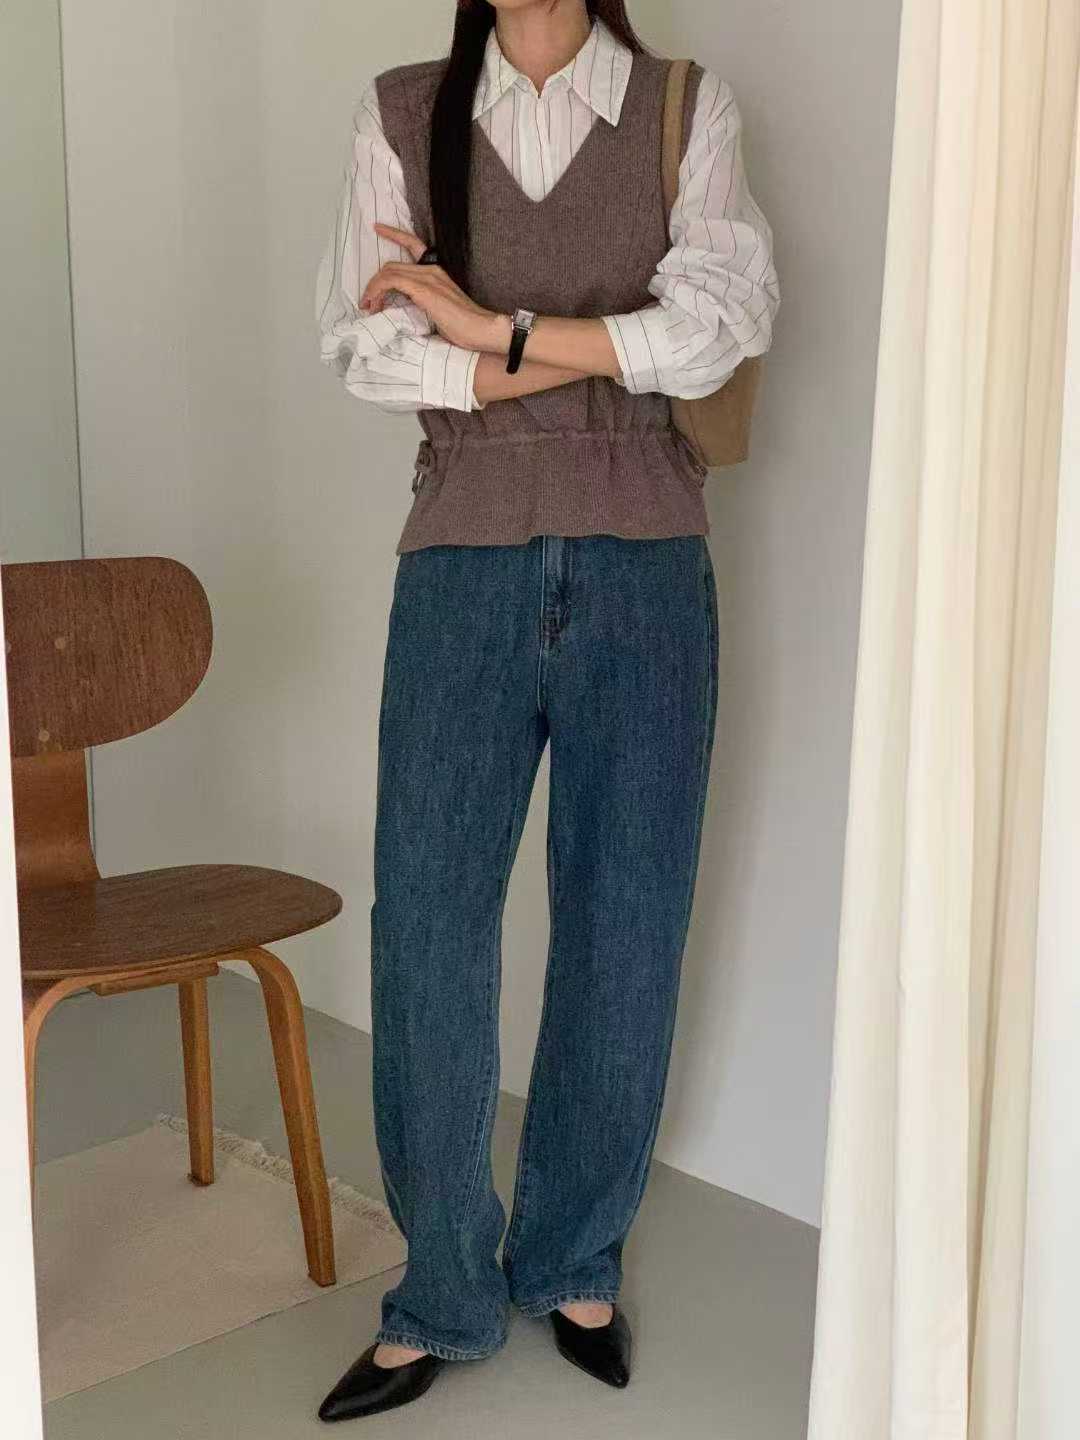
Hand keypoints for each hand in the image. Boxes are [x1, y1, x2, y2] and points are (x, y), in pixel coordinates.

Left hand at [362, 223, 510, 354]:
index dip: (394, 234)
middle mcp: (431, 270)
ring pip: (388, 272)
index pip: (413, 245)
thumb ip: (423, 303)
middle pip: (392, 266)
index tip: (378, 228)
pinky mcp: (424, 289)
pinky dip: (377, 290)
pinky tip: (373, 303)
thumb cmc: (465, 327)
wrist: (482, 329)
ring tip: (369, 307)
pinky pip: (391, 281)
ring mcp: (428, 278)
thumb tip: (404, 310)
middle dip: (374, 283)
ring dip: (373, 289)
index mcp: (436, 272)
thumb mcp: (439, 310)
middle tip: (368, 304)